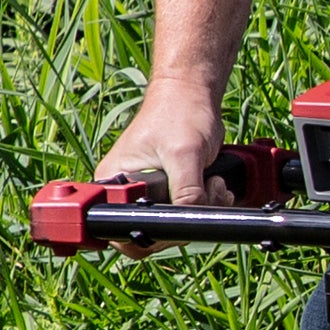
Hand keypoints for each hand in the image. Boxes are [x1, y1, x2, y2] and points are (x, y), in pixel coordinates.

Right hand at [92, 80, 228, 254]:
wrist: (192, 94)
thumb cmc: (180, 112)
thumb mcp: (184, 153)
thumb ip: (187, 190)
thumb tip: (190, 221)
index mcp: (112, 182)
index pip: (123, 229)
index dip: (154, 234)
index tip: (182, 219)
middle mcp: (125, 190)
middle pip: (153, 231)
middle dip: (186, 219)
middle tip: (207, 192)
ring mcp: (148, 191)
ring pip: (175, 222)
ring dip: (202, 210)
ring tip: (214, 183)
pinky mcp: (169, 189)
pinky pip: (187, 210)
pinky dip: (206, 204)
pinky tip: (216, 186)